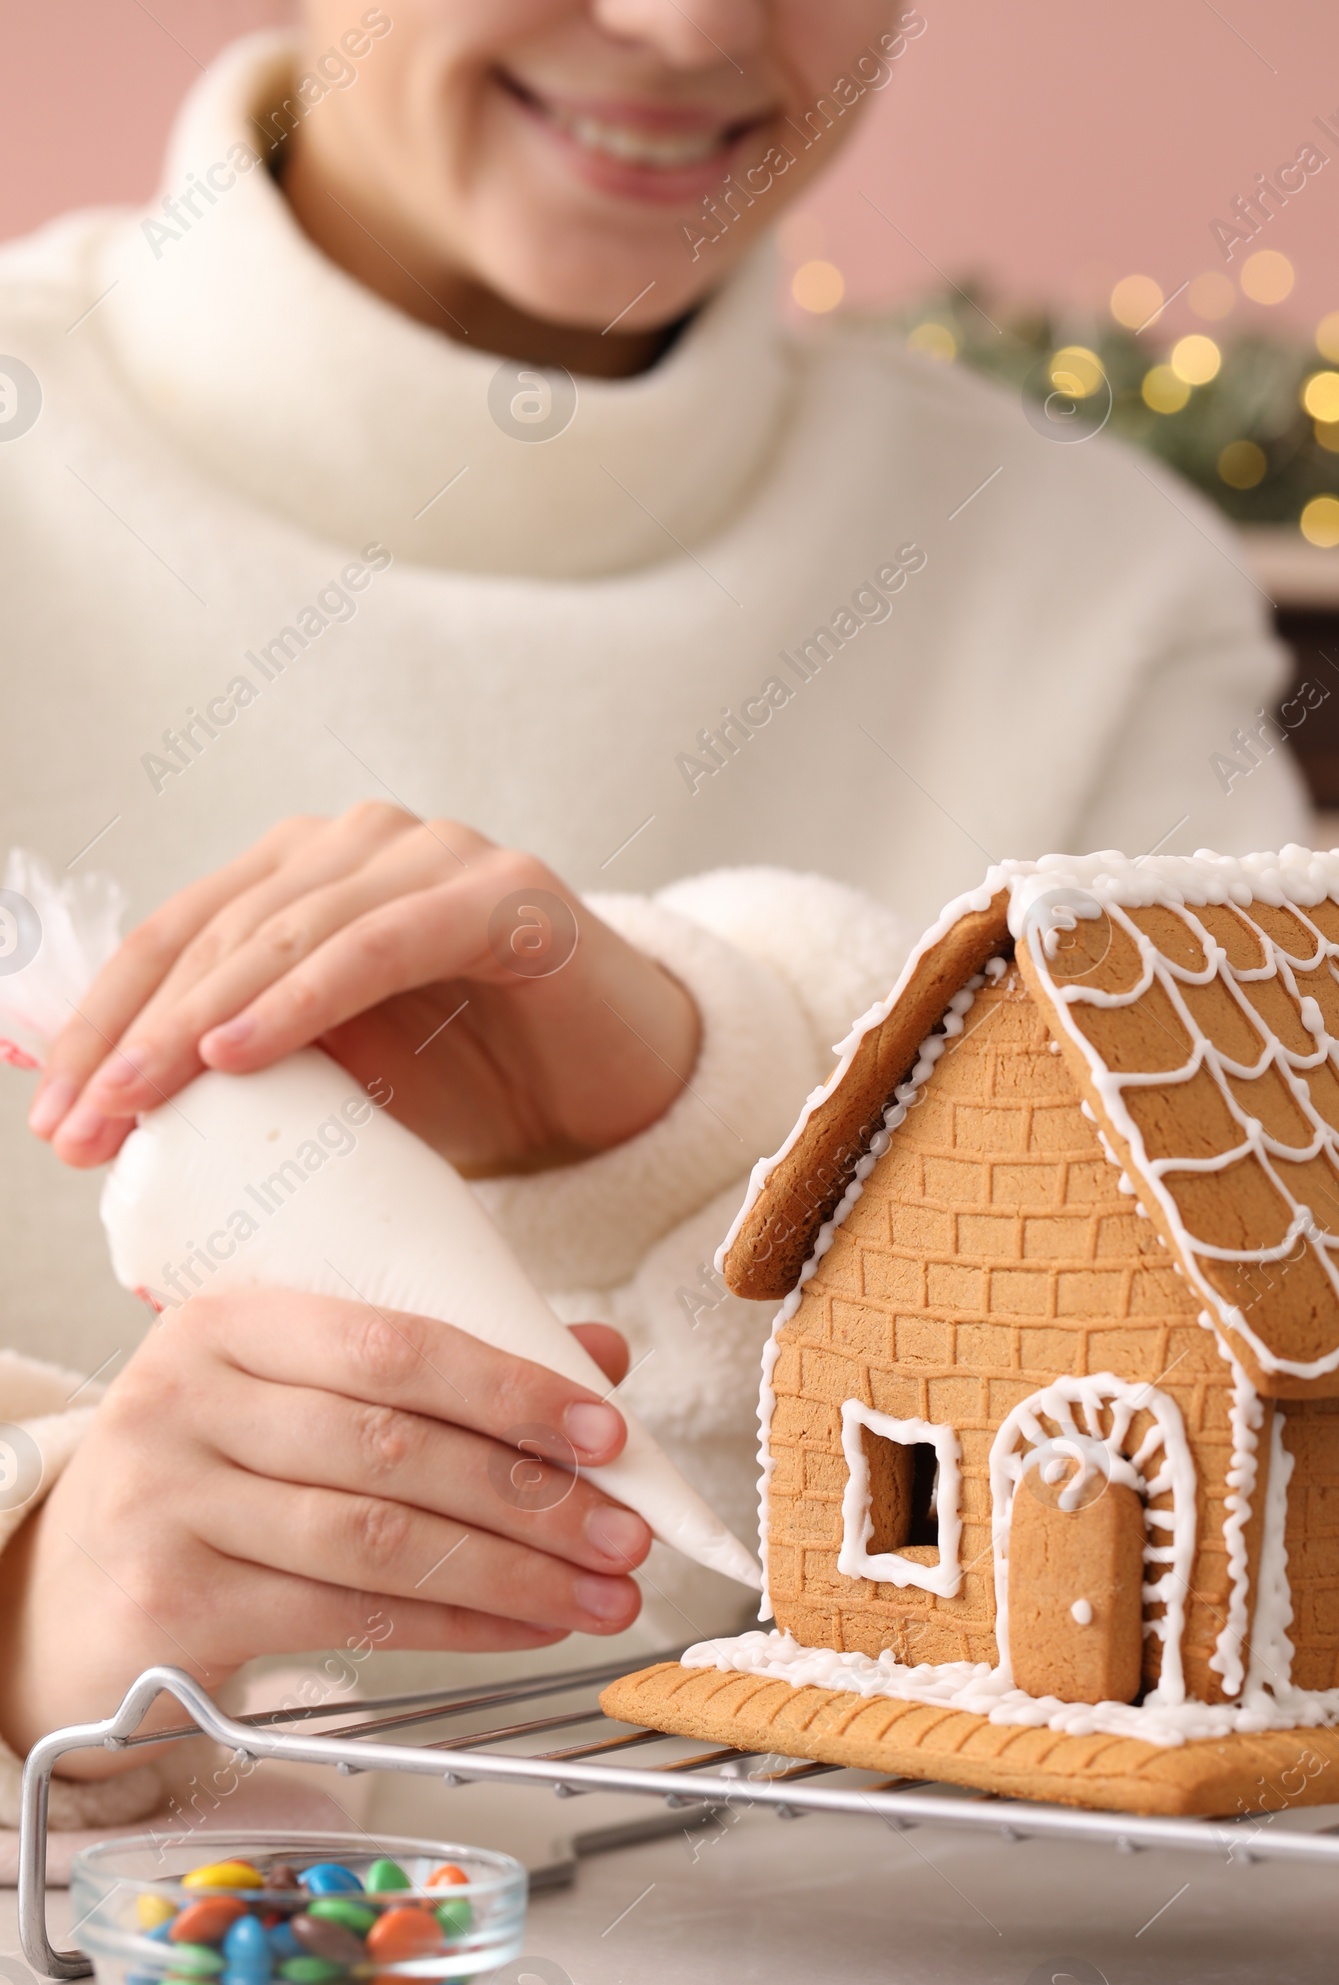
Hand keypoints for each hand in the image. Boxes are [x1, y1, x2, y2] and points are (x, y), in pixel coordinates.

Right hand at [0, 1290, 649, 1772]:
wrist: (64, 1597)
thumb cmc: (212, 1486)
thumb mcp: (301, 1404)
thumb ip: (439, 1375)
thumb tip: (600, 1358)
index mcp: (229, 1321)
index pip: (394, 1345)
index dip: (511, 1389)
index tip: (607, 1431)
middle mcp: (185, 1397)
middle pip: (395, 1446)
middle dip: (533, 1497)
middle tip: (626, 1534)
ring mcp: (166, 1501)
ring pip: (377, 1537)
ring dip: (512, 1572)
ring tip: (599, 1593)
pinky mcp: (168, 1601)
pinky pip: (345, 1615)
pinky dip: (455, 1625)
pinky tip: (523, 1628)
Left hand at [29, 804, 699, 1173]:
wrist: (624, 1097)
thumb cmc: (476, 1089)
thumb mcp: (336, 1088)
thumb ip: (239, 1075)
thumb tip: (100, 1106)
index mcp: (303, 876)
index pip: (176, 938)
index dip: (102, 1023)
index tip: (53, 1115)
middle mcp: (359, 844)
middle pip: (217, 931)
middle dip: (135, 1035)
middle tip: (82, 1127)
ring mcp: (433, 855)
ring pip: (286, 929)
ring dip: (200, 1020)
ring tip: (141, 1099)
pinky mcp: (503, 891)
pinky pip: (381, 941)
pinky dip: (304, 998)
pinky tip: (240, 1051)